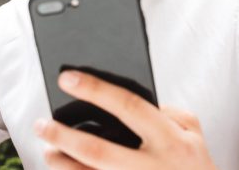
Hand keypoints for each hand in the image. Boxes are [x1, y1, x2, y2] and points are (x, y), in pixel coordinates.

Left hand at [34, 70, 218, 169]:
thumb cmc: (197, 168)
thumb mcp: (195, 134)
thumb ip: (169, 113)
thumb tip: (134, 100)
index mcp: (169, 139)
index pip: (128, 106)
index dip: (95, 90)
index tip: (67, 78)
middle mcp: (151, 166)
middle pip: (97, 150)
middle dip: (63, 136)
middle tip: (42, 124)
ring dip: (63, 164)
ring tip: (48, 150)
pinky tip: (65, 169)